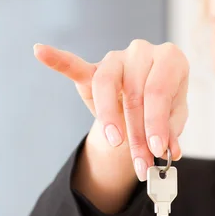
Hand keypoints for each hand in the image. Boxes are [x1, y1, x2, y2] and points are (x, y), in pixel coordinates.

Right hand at [33, 40, 188, 180]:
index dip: (157, 123)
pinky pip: (74, 65)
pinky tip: (40, 51)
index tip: (158, 150)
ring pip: (107, 85)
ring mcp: (116, 58)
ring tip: (115, 142)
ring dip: (110, 118)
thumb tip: (172, 153)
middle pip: (135, 94)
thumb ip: (171, 133)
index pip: (159, 92)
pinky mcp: (94, 69)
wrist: (145, 102)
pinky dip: (57, 60)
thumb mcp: (174, 120)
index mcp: (170, 59)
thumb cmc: (161, 106)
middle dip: (137, 135)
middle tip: (142, 164)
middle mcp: (143, 51)